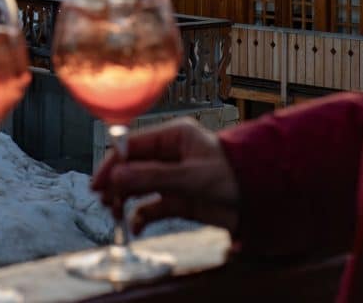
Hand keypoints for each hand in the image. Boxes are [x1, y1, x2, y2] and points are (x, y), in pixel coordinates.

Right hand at [92, 118, 239, 234]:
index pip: (133, 144)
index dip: (114, 161)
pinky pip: (151, 206)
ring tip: (114, 212)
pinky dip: (140, 215)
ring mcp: (172, 176)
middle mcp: (169, 154)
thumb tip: (117, 176)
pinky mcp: (177, 199)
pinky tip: (136, 225)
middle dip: (116, 181)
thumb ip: (153, 176)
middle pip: (132, 165)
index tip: (99, 180)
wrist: (262, 202)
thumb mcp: (192, 176)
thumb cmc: (235, 177)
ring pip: (137, 185)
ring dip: (124, 198)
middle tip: (104, 199)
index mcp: (174, 136)